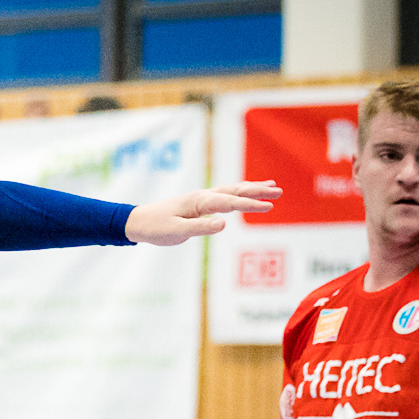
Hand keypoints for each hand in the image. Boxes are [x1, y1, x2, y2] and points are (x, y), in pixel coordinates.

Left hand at [125, 181, 280, 245]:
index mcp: (199, 202)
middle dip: (258, 191)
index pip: (230, 202)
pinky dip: (240, 193)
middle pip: (235, 190)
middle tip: (279, 191)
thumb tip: (224, 223)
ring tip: (272, 187)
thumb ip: (200, 228)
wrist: (139, 221)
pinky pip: (225, 196)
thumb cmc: (156, 228)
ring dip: (252, 189)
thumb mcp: (176, 232)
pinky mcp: (200, 204)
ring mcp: (202, 198)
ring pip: (232, 190)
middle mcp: (203, 196)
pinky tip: (247, 195)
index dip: (250, 204)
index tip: (269, 207)